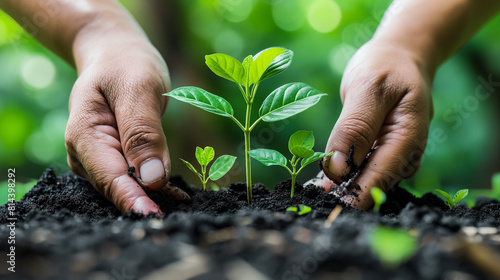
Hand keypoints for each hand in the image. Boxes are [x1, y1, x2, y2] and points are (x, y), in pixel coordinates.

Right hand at [65, 41, 187, 213]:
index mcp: (84, 135)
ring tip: (180, 203)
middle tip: (178, 213)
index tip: (155, 217)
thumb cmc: (125, 65)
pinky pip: (131, 178)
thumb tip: (152, 178)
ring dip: (151, 196)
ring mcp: (96, 159)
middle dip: (145, 202)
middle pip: (116, 188)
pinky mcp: (111, 159)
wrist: (114, 55)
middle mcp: (84, 153)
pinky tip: (173, 191)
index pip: (110, 178)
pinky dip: (151, 184)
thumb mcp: (139, 89)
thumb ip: (143, 133)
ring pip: (125, 186)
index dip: (133, 200)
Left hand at [317, 40, 432, 208]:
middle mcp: (404, 155)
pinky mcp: (378, 155)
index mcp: (408, 139)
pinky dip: (340, 175)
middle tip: (311, 200)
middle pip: (371, 186)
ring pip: (362, 182)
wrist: (398, 57)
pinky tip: (320, 179)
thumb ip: (354, 129)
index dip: (352, 196)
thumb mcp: (368, 89)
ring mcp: (392, 157)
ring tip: (311, 192)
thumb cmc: (385, 67)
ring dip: (338, 187)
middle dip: (343, 195)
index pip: (379, 179)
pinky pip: (358, 171)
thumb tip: (338, 171)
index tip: (326, 207)